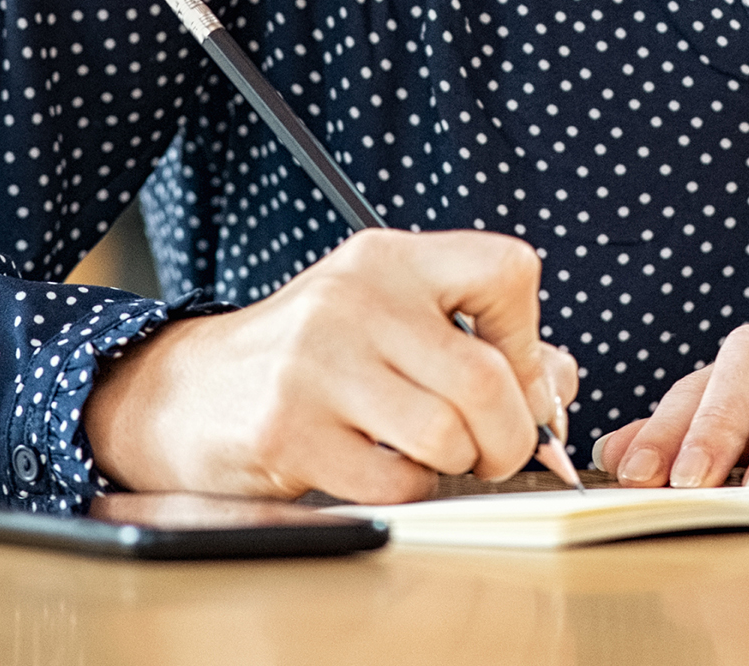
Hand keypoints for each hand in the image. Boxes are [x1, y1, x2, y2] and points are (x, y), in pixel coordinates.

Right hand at [80, 228, 579, 503]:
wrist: (188, 390)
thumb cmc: (312, 359)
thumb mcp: (390, 321)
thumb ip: (482, 342)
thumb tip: (560, 386)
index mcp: (390, 257)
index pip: (508, 270)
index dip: (532, 339)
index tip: (518, 376)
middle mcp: (355, 296)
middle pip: (487, 377)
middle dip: (511, 435)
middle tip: (497, 453)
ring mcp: (317, 361)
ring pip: (446, 435)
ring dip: (458, 465)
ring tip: (433, 457)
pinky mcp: (288, 429)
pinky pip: (394, 481)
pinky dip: (406, 490)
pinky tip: (380, 470)